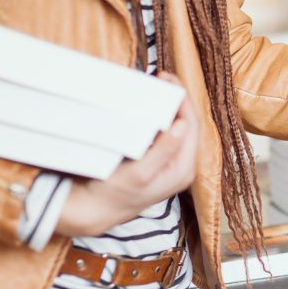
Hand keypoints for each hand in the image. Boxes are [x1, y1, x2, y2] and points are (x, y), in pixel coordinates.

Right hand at [56, 72, 199, 236]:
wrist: (95, 210)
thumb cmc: (115, 193)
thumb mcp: (140, 172)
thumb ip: (163, 150)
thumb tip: (183, 125)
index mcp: (183, 168)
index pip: (192, 125)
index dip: (183, 100)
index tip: (169, 80)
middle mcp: (183, 166)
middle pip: (188, 123)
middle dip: (178, 99)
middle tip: (163, 78)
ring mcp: (172, 164)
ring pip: (179, 126)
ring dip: (170, 106)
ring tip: (158, 87)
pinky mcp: (160, 161)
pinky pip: (167, 132)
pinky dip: (161, 116)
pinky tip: (151, 106)